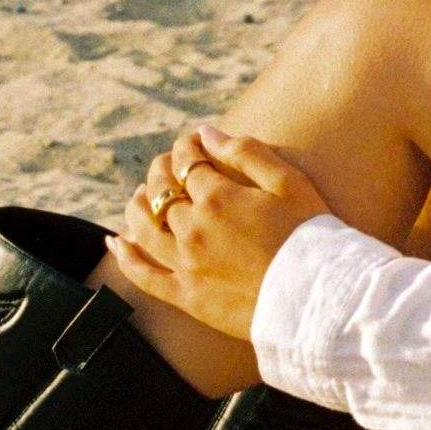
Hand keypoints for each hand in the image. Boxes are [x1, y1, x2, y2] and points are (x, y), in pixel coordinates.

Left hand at [108, 123, 330, 344]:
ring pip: (143, 227)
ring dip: (138, 204)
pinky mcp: (185, 295)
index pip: (188, 162)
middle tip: (169, 163)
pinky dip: (125, 257)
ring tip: (142, 194)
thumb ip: (246, 153)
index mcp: (218, 197)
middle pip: (162, 191)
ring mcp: (185, 264)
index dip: (188, 146)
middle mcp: (193, 229)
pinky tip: (115, 243)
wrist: (315, 296)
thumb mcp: (287, 181)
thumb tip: (207, 133)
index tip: (193, 140)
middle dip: (163, 170)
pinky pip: (143, 275)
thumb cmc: (309, 233)